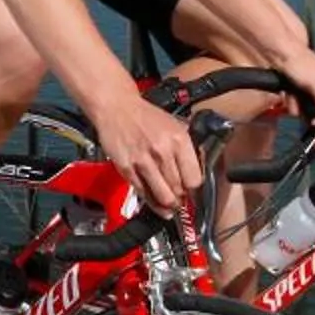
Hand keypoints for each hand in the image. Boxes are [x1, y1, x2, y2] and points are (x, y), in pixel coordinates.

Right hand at [96, 93, 203, 214]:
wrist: (118, 108)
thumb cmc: (146, 117)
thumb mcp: (176, 125)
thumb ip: (187, 148)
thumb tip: (197, 171)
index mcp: (179, 140)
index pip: (194, 178)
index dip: (195, 189)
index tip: (193, 192)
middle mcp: (162, 151)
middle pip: (179, 189)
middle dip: (182, 199)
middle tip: (182, 201)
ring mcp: (143, 161)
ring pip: (163, 196)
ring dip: (169, 205)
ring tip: (171, 206)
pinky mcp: (127, 168)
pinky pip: (143, 192)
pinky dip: (152, 202)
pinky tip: (157, 205)